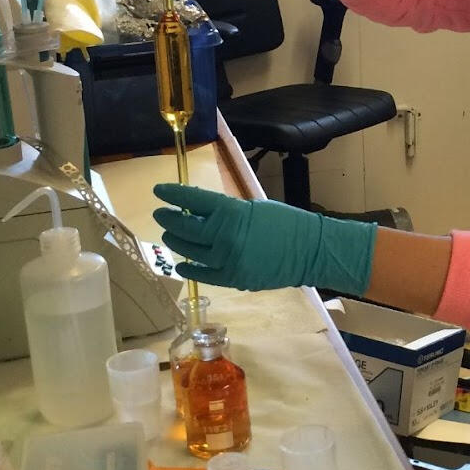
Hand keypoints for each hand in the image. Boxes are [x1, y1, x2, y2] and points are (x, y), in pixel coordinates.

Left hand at [153, 184, 376, 295]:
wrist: (310, 251)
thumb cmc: (285, 223)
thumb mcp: (253, 208)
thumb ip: (225, 211)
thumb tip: (199, 211)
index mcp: (231, 212)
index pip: (192, 200)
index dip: (173, 194)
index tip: (159, 190)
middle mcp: (224, 236)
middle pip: (186, 227)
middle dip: (170, 219)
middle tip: (161, 214)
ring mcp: (227, 260)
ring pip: (190, 251)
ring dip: (176, 241)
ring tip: (169, 235)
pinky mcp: (233, 279)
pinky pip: (203, 275)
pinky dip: (190, 269)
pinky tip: (181, 264)